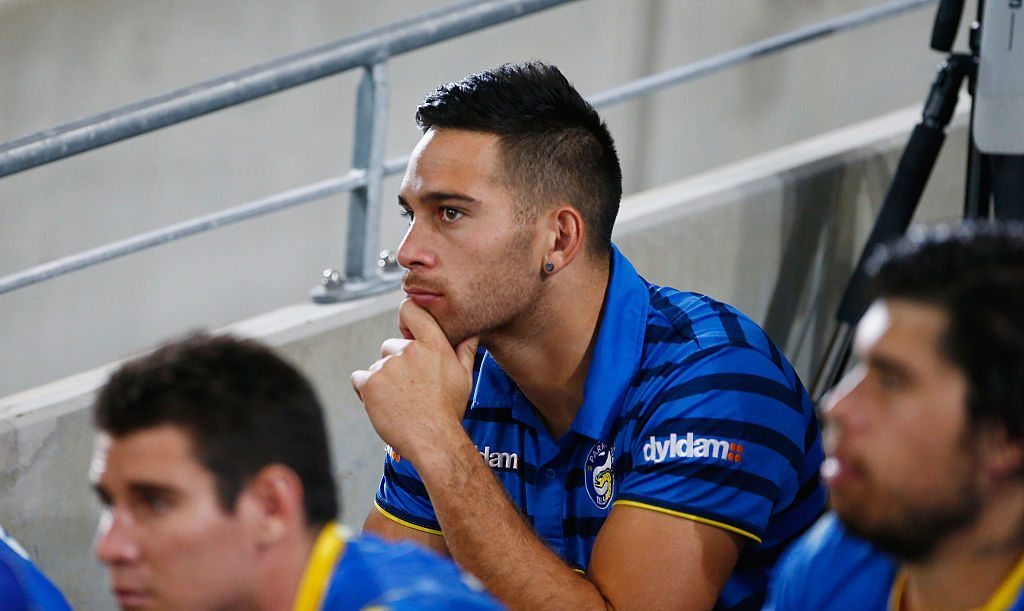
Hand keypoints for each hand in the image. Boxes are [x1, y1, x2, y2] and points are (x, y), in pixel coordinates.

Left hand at [351, 299, 478, 462]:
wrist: (433, 439)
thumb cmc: (449, 410)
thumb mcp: (465, 376)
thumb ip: (465, 350)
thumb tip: (472, 333)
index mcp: (433, 344)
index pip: (411, 310)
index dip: (406, 316)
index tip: (406, 330)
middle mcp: (408, 350)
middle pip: (391, 345)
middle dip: (396, 363)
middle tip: (410, 387)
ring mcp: (387, 366)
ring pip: (377, 366)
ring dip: (384, 380)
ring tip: (400, 401)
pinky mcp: (370, 382)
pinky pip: (360, 379)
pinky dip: (366, 390)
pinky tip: (383, 404)